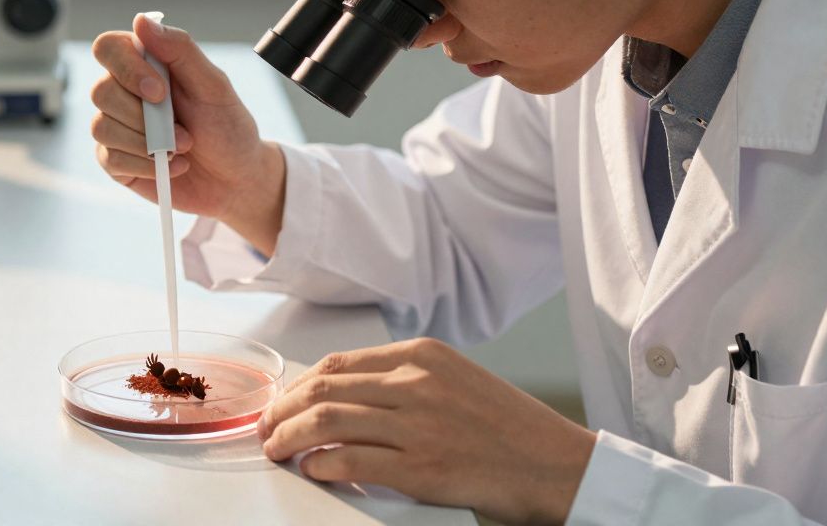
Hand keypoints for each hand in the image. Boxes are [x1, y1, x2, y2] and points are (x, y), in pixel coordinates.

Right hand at [90, 13, 285, 253]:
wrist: (235, 179)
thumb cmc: (227, 128)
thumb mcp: (214, 86)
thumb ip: (180, 51)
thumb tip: (142, 20)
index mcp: (146, 65)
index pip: (108, 48)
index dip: (127, 69)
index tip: (160, 92)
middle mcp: (125, 92)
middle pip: (101, 91)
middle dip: (144, 118)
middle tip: (184, 132)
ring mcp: (117, 126)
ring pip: (101, 127)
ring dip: (147, 144)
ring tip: (182, 150)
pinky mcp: (116, 159)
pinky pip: (110, 158)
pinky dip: (144, 166)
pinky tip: (172, 167)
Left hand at [257, 337, 595, 523]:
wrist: (558, 465)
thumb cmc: (510, 429)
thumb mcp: (456, 381)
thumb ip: (404, 381)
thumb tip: (343, 397)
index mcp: (423, 356)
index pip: (339, 364)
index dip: (299, 385)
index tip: (282, 402)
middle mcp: (416, 383)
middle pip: (323, 389)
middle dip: (283, 410)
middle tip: (268, 428)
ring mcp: (417, 424)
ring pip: (326, 421)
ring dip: (289, 438)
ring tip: (278, 451)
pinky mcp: (421, 467)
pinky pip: (349, 461)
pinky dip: (320, 466)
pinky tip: (313, 471)